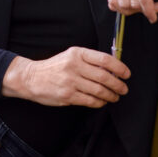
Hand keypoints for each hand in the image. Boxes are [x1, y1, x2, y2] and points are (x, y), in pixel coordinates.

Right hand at [1, 47, 130, 107]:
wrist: (31, 78)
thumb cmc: (54, 67)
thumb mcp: (70, 56)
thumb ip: (89, 60)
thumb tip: (113, 68)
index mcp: (77, 54)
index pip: (104, 59)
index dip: (119, 67)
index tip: (126, 74)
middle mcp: (74, 66)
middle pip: (104, 76)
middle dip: (118, 84)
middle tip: (124, 88)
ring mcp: (70, 82)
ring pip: (99, 90)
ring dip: (111, 95)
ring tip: (115, 96)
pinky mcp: (67, 96)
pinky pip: (90, 101)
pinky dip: (100, 103)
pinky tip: (102, 102)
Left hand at [108, 0, 157, 22]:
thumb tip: (129, 9)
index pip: (112, 1)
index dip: (124, 11)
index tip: (136, 10)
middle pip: (122, 5)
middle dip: (136, 11)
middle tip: (149, 8)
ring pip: (133, 4)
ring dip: (147, 10)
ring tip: (157, 6)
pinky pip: (144, 0)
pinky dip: (150, 11)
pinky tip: (156, 12)